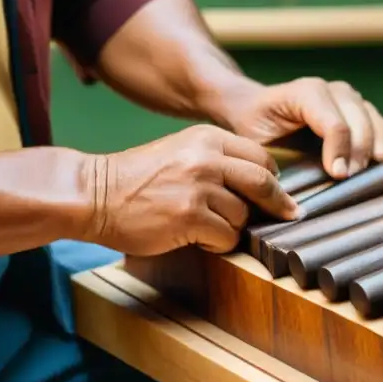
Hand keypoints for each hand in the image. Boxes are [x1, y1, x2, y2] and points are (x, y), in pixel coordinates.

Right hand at [86, 125, 301, 255]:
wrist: (95, 194)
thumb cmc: (136, 179)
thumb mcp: (180, 152)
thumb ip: (216, 161)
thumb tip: (260, 185)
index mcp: (207, 138)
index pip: (260, 156)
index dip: (272, 178)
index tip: (277, 193)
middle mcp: (206, 158)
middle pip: (263, 182)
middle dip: (277, 203)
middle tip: (287, 215)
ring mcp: (199, 188)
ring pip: (244, 215)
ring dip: (233, 227)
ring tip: (209, 226)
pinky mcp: (190, 217)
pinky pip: (227, 237)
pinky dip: (219, 244)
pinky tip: (200, 239)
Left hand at [220, 78, 382, 178]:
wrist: (254, 109)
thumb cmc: (254, 129)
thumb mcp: (255, 140)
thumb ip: (273, 158)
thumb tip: (291, 194)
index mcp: (306, 92)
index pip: (335, 123)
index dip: (340, 151)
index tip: (338, 175)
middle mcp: (333, 90)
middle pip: (361, 122)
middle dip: (360, 153)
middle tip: (351, 179)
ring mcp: (350, 99)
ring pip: (376, 121)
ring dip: (378, 149)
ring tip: (373, 174)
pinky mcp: (361, 110)